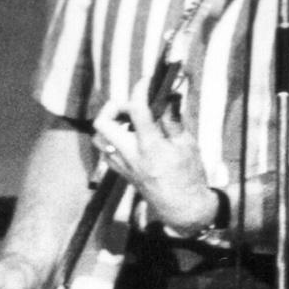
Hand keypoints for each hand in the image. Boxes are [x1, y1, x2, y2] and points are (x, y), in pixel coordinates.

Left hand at [94, 87, 216, 232]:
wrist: (182, 208)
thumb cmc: (189, 176)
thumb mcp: (187, 145)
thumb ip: (173, 119)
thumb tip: (170, 94)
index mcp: (150, 147)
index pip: (137, 110)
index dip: (140, 90)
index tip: (147, 81)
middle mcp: (131, 155)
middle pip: (103, 122)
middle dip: (115, 107)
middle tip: (133, 105)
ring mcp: (122, 165)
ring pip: (99, 137)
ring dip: (111, 123)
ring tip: (130, 121)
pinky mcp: (120, 172)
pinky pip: (106, 150)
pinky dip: (113, 138)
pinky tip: (129, 138)